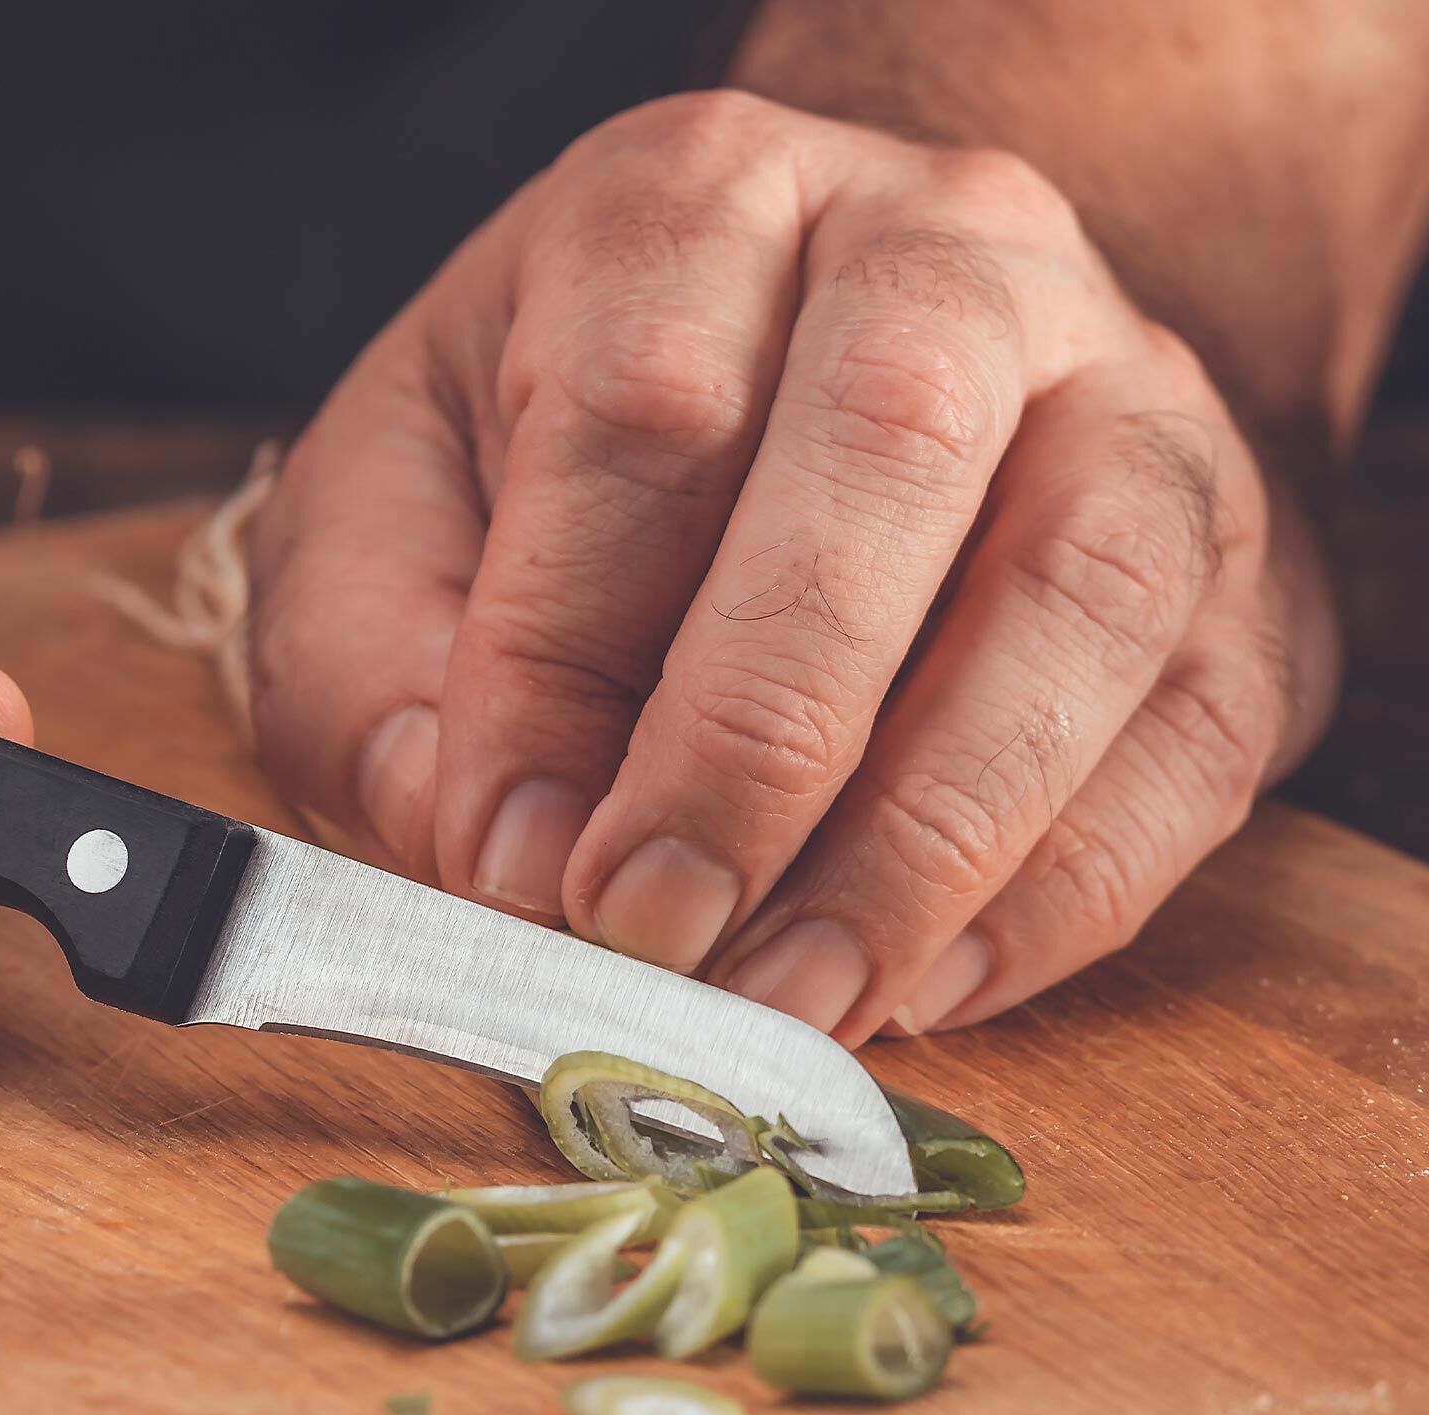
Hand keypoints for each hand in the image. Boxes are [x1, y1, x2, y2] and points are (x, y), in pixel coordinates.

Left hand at [248, 91, 1333, 1045]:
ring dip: (923, 845)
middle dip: (757, 737)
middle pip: (893, 447)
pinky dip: (1052, 899)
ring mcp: (1132, 403)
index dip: (562, 661)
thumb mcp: (400, 518)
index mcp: (706, 203)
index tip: (505, 856)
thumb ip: (393, 675)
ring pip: (1085, 600)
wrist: (827, 383)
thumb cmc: (573, 465)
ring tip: (783, 1000)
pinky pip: (1188, 747)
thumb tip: (495, 859)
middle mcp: (948, 255)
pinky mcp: (1233, 577)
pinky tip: (911, 986)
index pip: (644, 406)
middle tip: (652, 931)